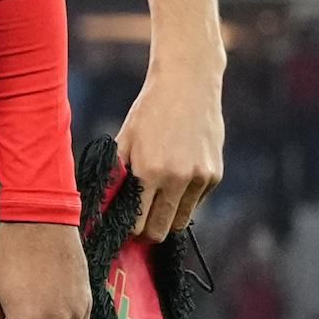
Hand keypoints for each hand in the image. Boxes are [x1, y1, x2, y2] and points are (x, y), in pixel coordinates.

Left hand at [113, 66, 223, 244]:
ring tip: (154, 201)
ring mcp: (200, 178)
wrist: (188, 86)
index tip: (123, 226)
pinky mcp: (215, 175)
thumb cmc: (149, 112)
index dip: (129, 229)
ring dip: (167, 217)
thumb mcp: (124, 140)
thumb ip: (115, 174)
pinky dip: (184, 199)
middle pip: (163, 229)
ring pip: (182, 219)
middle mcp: (178, 179)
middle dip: (148, 231)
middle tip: (138, 223)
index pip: (138, 222)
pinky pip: (196, 201)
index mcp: (150, 172)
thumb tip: (104, 205)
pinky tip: (175, 178)